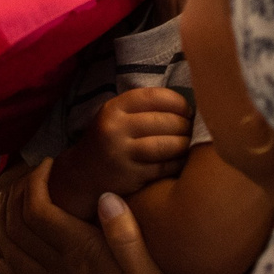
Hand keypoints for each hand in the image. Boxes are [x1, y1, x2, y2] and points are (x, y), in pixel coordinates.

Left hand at [0, 164, 185, 273]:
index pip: (39, 209)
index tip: (52, 163)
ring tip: (18, 200)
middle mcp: (57, 266)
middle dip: (16, 194)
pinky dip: (5, 257)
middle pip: (16, 223)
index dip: (37, 182)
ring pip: (10, 245)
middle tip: (32, 175)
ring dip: (6, 219)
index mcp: (80, 253)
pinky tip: (3, 251)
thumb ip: (127, 235)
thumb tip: (107, 196)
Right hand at [46, 89, 190, 218]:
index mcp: (113, 109)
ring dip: (185, 144)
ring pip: (167, 145)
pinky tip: (182, 160)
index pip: (153, 97)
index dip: (177, 101)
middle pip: (164, 121)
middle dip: (185, 124)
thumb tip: (186, 104)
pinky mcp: (131, 176)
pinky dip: (178, 162)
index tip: (187, 109)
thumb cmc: (108, 142)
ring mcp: (122, 154)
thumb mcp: (115, 118)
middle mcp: (115, 129)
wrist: (81, 177)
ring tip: (189, 143)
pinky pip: (165, 167)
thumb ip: (142, 109)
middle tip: (192, 129)